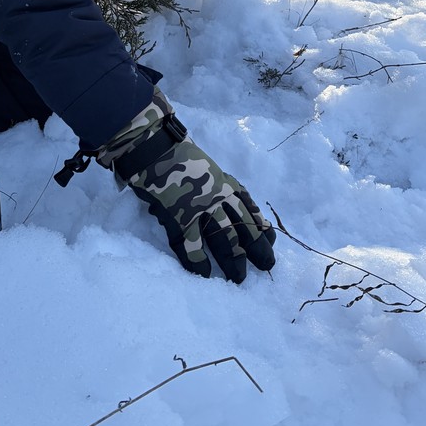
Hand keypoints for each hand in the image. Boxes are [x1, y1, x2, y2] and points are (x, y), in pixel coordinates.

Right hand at [97, 95, 275, 282]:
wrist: (154, 147)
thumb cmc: (177, 153)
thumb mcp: (207, 164)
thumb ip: (217, 181)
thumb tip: (224, 194)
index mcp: (225, 184)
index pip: (249, 208)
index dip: (261, 225)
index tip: (271, 239)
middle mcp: (218, 197)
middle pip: (243, 227)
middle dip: (256, 248)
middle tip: (266, 265)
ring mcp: (200, 209)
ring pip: (224, 239)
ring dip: (232, 260)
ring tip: (238, 278)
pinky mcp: (180, 218)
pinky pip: (191, 245)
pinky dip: (197, 261)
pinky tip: (203, 274)